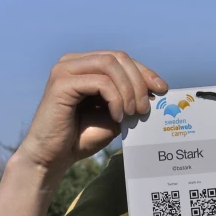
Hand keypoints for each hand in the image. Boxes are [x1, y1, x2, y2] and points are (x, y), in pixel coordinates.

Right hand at [17, 50, 166, 175]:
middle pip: (118, 57)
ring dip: (129, 89)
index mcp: (85, 65)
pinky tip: (117, 117)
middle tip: (146, 108)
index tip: (162, 89)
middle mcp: (73, 62)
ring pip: (110, 65)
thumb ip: (130, 98)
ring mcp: (64, 70)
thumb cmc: (82, 136)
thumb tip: (157, 90)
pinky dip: (115, 99)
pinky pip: (100, 82)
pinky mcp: (60, 83)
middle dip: (139, 81)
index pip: (121, 58)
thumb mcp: (115, 113)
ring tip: (132, 112)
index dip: (144, 72)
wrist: (53, 157)